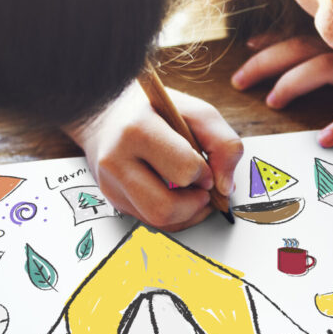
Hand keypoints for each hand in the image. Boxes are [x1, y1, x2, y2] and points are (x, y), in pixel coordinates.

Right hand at [68, 80, 243, 231]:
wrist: (108, 113)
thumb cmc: (154, 110)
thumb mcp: (194, 110)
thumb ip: (222, 142)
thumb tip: (225, 186)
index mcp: (137, 130)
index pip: (182, 170)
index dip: (204, 173)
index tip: (205, 165)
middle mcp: (116, 160)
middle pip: (165, 208)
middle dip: (195, 203)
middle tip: (202, 187)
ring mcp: (111, 184)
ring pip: (158, 221)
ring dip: (187, 213)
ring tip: (192, 192)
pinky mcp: (114, 200)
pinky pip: (152, 223)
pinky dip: (175, 215)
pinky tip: (178, 195)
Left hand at [232, 33, 332, 145]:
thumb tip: (322, 57)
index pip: (300, 36)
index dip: (271, 43)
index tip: (247, 50)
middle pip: (299, 50)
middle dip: (265, 64)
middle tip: (239, 80)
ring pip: (323, 69)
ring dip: (294, 83)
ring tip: (273, 100)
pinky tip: (326, 137)